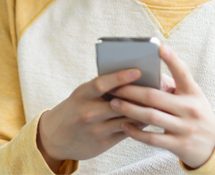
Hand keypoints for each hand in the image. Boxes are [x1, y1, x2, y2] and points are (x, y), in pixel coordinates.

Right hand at [37, 69, 175, 172]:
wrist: (54, 137)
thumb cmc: (75, 107)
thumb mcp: (83, 93)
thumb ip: (103, 87)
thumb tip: (132, 76)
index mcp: (82, 94)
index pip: (102, 83)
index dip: (120, 77)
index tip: (137, 70)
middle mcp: (88, 112)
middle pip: (119, 103)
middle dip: (140, 95)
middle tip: (159, 86)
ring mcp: (95, 129)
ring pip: (126, 119)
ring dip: (143, 110)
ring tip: (160, 100)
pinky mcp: (102, 143)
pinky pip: (126, 132)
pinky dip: (139, 123)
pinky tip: (149, 116)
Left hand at [109, 45, 214, 168]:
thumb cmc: (196, 113)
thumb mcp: (193, 96)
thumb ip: (174, 85)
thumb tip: (146, 74)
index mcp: (193, 92)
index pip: (183, 72)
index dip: (172, 59)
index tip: (159, 47)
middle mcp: (190, 108)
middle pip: (155, 96)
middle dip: (132, 91)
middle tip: (115, 87)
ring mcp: (185, 128)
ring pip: (151, 116)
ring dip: (129, 109)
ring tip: (114, 103)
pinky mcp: (179, 145)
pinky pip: (152, 139)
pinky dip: (136, 132)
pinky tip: (124, 126)